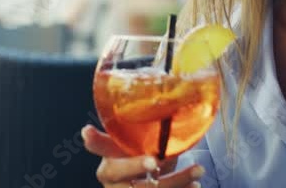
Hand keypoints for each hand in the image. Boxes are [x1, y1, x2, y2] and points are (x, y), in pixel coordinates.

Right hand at [82, 125, 204, 187]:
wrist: (147, 187)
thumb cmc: (143, 163)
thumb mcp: (140, 147)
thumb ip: (145, 133)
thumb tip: (171, 106)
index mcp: (108, 158)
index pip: (97, 146)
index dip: (93, 140)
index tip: (87, 130)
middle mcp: (112, 178)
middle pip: (117, 171)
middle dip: (135, 165)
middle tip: (154, 160)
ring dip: (175, 181)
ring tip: (197, 170)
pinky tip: (194, 184)